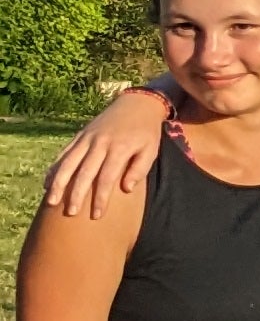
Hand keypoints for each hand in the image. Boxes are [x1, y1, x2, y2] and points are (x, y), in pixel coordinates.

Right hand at [46, 89, 171, 218]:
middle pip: (84, 172)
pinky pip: (64, 153)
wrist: (136, 105)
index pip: (107, 178)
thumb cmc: (146, 132)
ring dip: (58, 183)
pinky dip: (55, 168)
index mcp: (119, 148)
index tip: (97, 215)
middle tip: (70, 213)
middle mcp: (100, 143)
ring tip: (51, 201)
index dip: (101, 198)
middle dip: (76, 194)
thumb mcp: (151, 150)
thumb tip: (126, 189)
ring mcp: (87, 138)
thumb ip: (139, 169)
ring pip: (68, 163)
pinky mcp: (80, 135)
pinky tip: (47, 183)